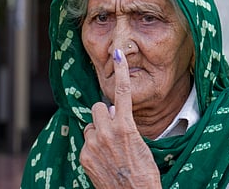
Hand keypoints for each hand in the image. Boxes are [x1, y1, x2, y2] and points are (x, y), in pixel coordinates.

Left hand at [80, 49, 160, 188]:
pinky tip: (104, 159)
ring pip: (90, 125)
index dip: (121, 71)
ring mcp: (93, 145)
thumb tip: (112, 112)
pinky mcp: (85, 156)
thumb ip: (124, 125)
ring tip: (109, 147)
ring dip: (97, 130)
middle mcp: (107, 133)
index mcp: (125, 127)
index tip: (117, 54)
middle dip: (103, 114)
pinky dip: (93, 146)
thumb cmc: (144, 173)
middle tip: (113, 127)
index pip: (122, 93)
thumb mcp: (140, 144)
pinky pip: (86, 142)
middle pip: (97, 107)